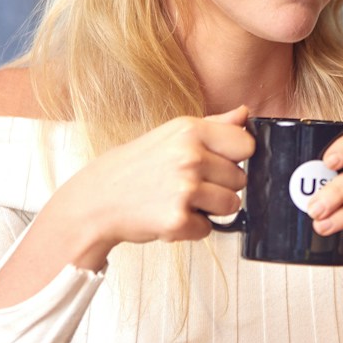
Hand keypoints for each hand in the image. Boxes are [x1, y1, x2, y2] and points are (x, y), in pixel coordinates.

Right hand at [45, 105, 254, 268]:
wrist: (96, 200)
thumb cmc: (135, 167)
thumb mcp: (171, 135)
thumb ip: (213, 125)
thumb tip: (245, 113)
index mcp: (190, 131)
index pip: (246, 145)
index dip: (235, 158)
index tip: (217, 163)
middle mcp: (189, 156)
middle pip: (240, 179)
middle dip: (219, 186)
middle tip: (187, 185)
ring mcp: (184, 189)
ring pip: (231, 205)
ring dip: (209, 209)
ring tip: (180, 200)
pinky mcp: (178, 220)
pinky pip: (208, 229)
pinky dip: (191, 228)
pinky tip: (168, 214)